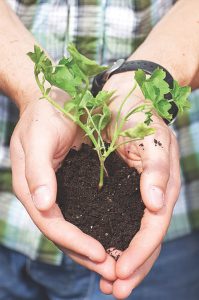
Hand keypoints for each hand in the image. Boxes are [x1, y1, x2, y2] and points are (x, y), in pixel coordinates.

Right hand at [10, 90, 115, 280]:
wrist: (53, 99)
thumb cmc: (44, 114)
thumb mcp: (38, 137)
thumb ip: (38, 170)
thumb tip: (42, 203)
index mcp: (30, 187)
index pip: (52, 223)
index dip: (74, 242)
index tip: (101, 255)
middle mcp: (43, 195)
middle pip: (63, 234)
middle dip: (87, 255)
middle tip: (114, 272)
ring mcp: (58, 193)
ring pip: (75, 228)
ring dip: (94, 249)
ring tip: (118, 265)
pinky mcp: (72, 186)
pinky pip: (84, 214)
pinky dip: (98, 229)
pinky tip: (115, 238)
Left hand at [99, 73, 180, 297]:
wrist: (129, 97)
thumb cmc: (140, 115)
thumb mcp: (152, 137)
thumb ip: (158, 170)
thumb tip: (157, 205)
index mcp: (162, 186)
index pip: (154, 228)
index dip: (140, 253)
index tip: (121, 274)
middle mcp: (152, 195)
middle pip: (147, 240)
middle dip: (133, 268)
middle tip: (113, 291)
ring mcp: (138, 194)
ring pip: (134, 235)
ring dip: (123, 261)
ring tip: (107, 283)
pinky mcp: (123, 190)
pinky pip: (120, 221)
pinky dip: (113, 241)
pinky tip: (101, 252)